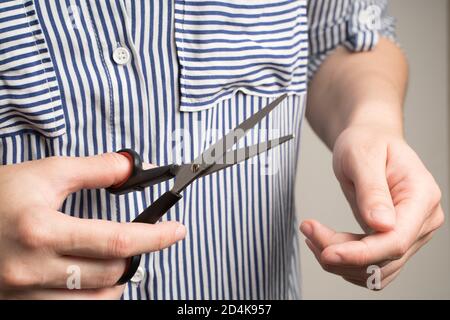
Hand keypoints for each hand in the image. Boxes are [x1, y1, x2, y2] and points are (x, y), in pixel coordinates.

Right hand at [0, 153, 185, 298]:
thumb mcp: (45, 173)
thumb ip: (93, 169)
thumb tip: (129, 168)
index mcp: (41, 230)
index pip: (117, 241)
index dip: (155, 237)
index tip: (176, 231)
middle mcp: (31, 268)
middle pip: (110, 274)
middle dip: (135, 257)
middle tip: (141, 241)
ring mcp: (22, 293)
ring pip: (94, 302)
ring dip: (116, 283)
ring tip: (117, 262)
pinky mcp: (17, 304)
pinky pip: (69, 312)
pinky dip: (91, 298)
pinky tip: (91, 281)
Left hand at [300, 125, 443, 288]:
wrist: (368, 141)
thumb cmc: (367, 142)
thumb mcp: (363, 156)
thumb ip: (372, 190)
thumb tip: (382, 224)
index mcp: (422, 196)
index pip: (396, 240)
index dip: (361, 253)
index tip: (327, 252)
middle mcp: (422, 220)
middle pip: (384, 258)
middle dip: (341, 253)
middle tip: (308, 231)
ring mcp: (409, 234)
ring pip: (375, 269)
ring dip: (340, 260)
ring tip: (312, 234)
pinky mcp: (392, 241)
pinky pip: (370, 266)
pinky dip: (345, 261)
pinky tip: (324, 242)